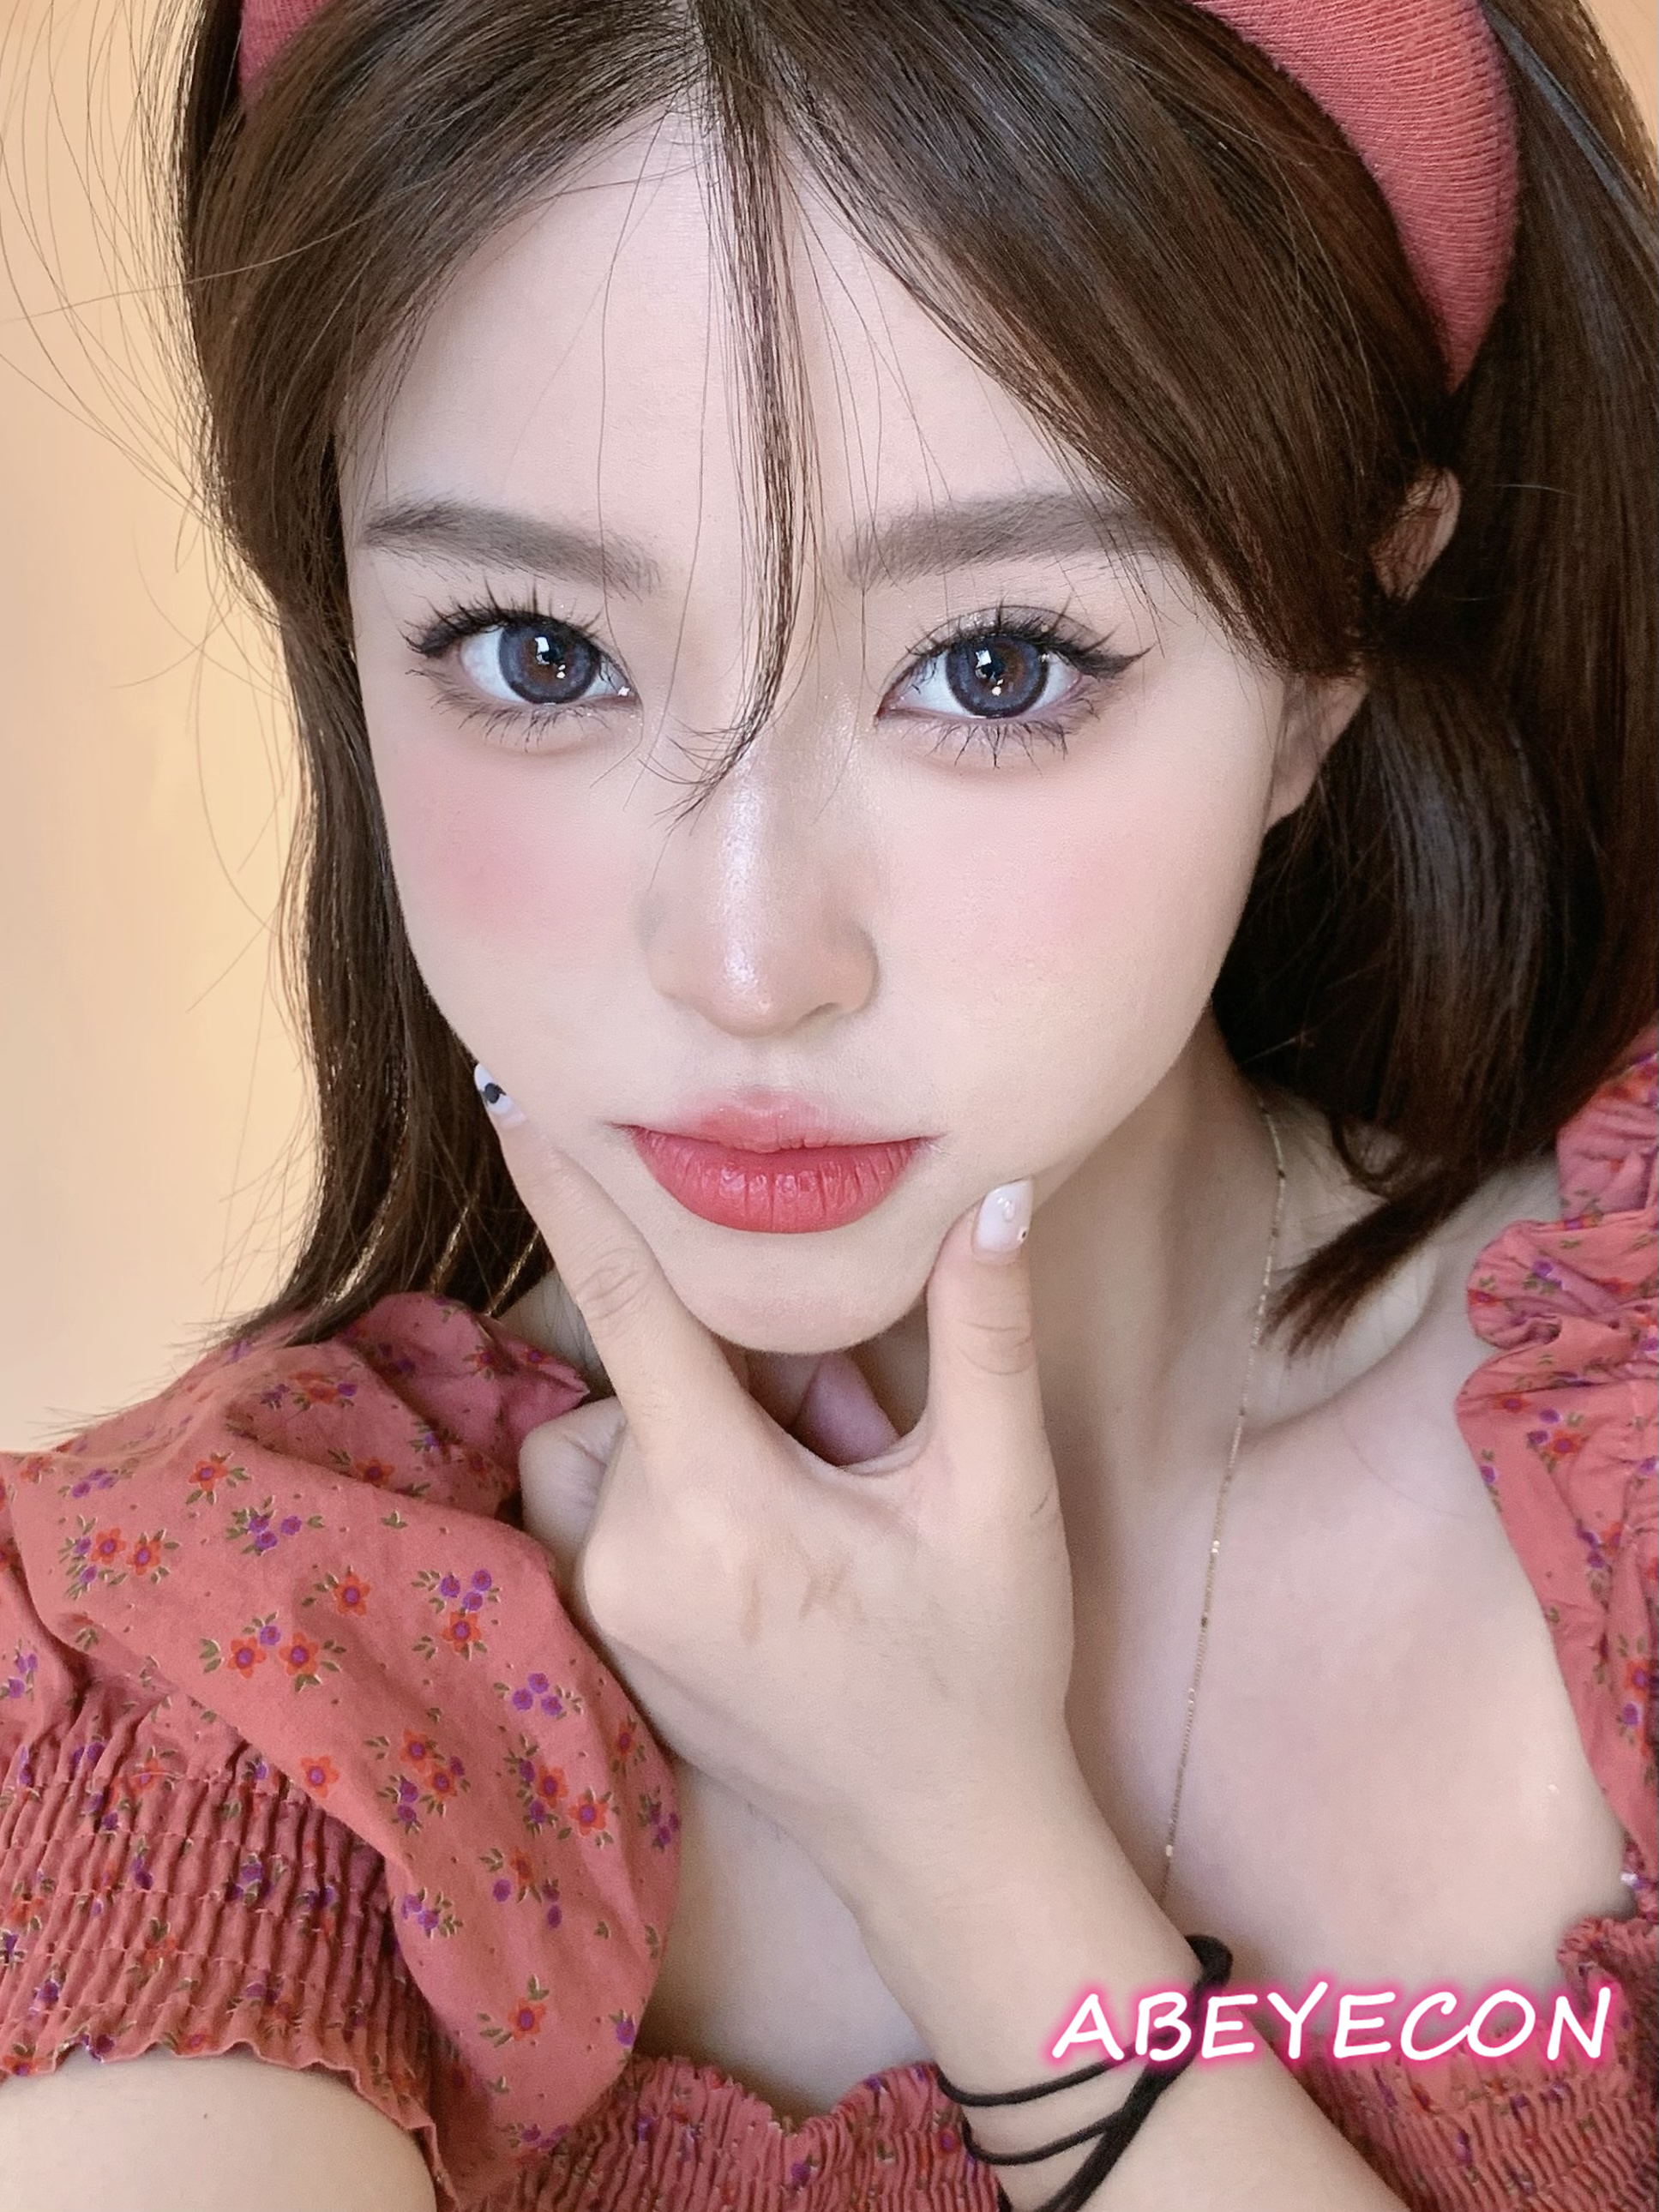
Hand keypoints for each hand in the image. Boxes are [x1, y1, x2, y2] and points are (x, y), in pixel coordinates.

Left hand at [505, 1127, 1078, 1905]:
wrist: (941, 1843)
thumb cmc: (982, 1667)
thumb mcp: (999, 1497)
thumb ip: (984, 1335)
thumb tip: (992, 1194)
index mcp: (724, 1515)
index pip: (628, 1315)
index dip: (573, 1197)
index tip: (510, 1096)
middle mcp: (633, 1563)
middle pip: (642, 1378)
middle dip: (739, 1373)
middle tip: (850, 1439)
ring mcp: (605, 1612)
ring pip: (613, 1439)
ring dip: (697, 1429)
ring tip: (809, 1496)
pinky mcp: (601, 1641)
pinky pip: (601, 1506)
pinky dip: (673, 1485)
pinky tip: (767, 1545)